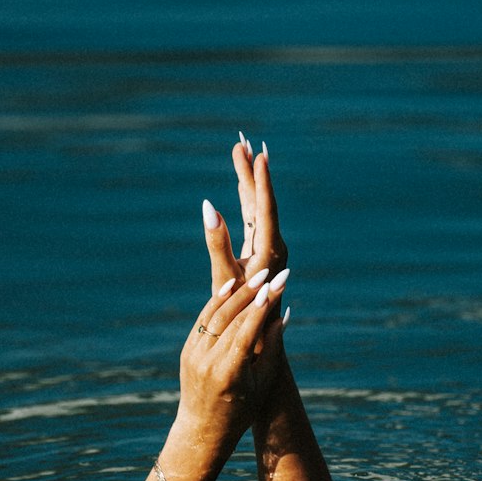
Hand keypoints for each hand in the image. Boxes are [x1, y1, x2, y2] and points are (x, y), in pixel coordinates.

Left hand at [136, 266, 289, 480]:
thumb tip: (283, 314)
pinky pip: (204, 320)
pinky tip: (232, 286)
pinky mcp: (187, 350)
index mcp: (230, 373)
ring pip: (215, 314)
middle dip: (251, 292)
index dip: (265, 303)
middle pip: (231, 317)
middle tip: (269, 271)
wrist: (203, 430)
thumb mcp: (263, 383)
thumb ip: (273, 349)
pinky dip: (217, 302)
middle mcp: (208, 361)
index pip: (249, 329)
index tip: (279, 282)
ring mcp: (194, 354)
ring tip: (254, 275)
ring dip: (235, 293)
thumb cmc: (242, 410)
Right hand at [202, 135, 287, 295]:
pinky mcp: (258, 251)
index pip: (266, 207)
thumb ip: (217, 242)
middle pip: (262, 200)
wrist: (256, 337)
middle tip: (242, 143)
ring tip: (241, 154)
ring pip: (257, 206)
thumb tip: (208, 208)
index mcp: (270, 250)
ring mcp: (267, 247)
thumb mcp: (225, 276)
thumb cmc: (240, 310)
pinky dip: (246, 198)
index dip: (261, 180)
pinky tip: (241, 185)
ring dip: (248, 180)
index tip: (258, 155)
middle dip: (251, 171)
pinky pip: (253, 217)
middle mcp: (273, 245)